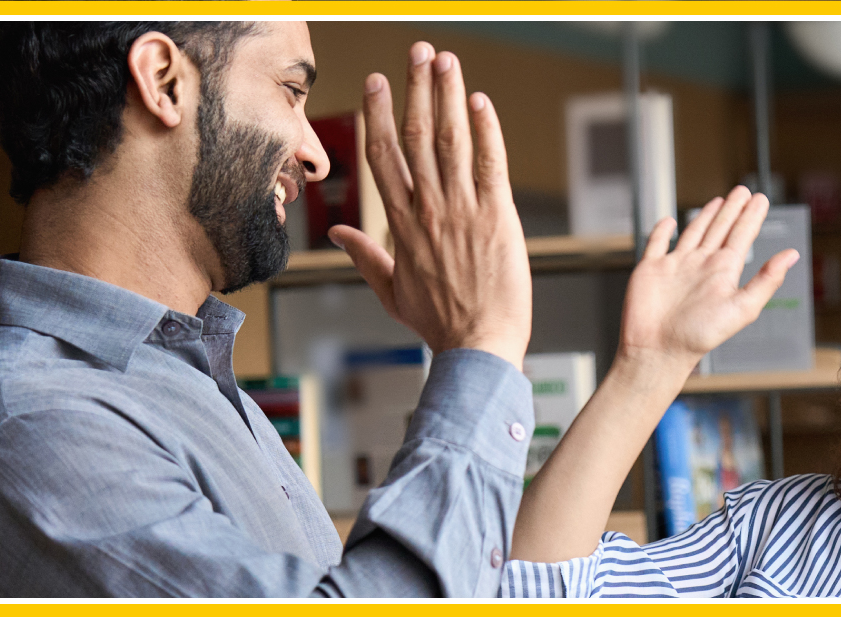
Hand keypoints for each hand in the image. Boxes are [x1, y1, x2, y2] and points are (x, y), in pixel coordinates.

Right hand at [329, 42, 531, 369]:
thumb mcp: (392, 291)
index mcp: (401, 225)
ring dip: (447, 96)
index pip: (384, 157)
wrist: (477, 347)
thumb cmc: (441, 323)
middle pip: (415, 136)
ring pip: (450, 141)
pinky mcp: (498, 216)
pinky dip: (485, 130)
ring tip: (445, 60)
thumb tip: (341, 234)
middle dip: (415, 89)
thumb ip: (365, 257)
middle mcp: (428, 210)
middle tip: (417, 52)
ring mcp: (462, 211)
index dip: (378, 114)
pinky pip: (490, 164)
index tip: (377, 82)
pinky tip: (479, 101)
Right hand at [617, 185, 798, 370]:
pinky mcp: (651, 269)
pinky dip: (662, 231)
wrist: (658, 350)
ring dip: (706, 216)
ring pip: (694, 232)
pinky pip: (657, 243)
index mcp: (723, 272)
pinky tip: (669, 222)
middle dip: (732, 209)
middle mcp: (701, 265)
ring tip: (718, 201)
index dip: (752, 216)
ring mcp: (676, 266)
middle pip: (721, 229)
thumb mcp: (742, 308)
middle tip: (743, 191)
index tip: (761, 199)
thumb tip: (792, 255)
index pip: (742, 235)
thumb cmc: (699, 336)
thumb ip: (766, 280)